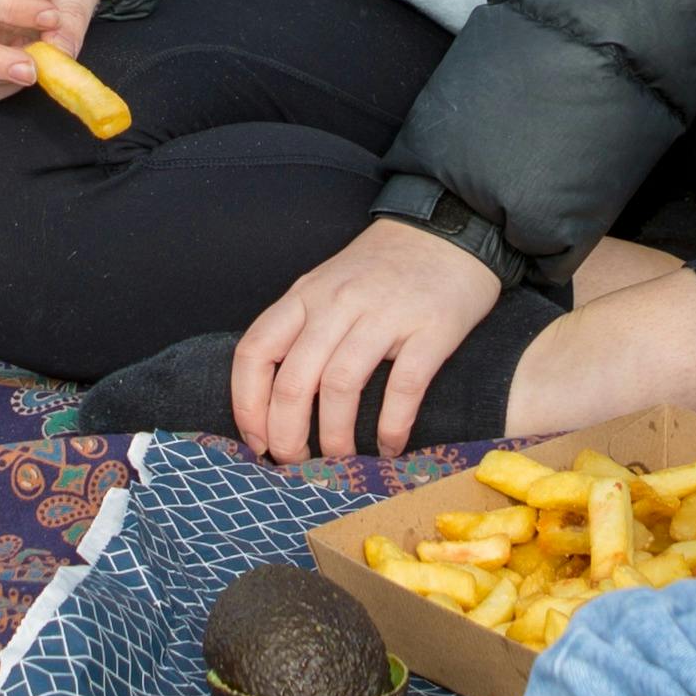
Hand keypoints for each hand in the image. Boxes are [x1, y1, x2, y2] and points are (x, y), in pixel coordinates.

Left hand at [233, 219, 504, 462]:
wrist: (449, 231)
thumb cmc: (382, 270)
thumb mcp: (327, 285)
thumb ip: (302, 329)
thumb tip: (274, 401)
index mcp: (305, 296)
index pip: (255, 352)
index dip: (247, 405)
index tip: (256, 441)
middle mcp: (337, 303)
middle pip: (294, 380)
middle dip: (288, 435)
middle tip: (297, 465)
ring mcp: (384, 314)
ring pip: (341, 387)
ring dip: (336, 438)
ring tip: (342, 462)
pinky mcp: (431, 329)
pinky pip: (403, 388)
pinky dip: (391, 427)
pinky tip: (390, 447)